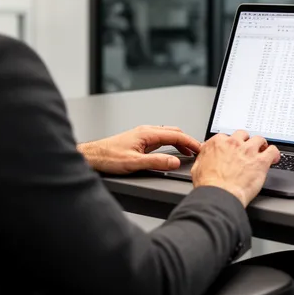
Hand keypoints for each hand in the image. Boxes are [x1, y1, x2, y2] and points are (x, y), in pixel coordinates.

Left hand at [78, 125, 200, 174]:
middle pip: (173, 132)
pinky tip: (171, 151)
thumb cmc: (108, 157)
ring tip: (188, 151)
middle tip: (197, 150)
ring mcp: (142, 135)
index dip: (190, 142)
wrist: (93, 156)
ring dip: (179, 142)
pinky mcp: (139, 141)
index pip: (175, 135)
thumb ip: (156, 162)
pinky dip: (170, 144)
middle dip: (187, 140)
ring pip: (167, 135)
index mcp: (146, 133)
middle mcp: (145, 131)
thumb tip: (174, 162)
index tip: (200, 148)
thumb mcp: (135, 163)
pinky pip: (160, 139)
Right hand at [191, 130, 279, 206]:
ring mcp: (248, 151)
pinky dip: (274, 154)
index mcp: (218, 143)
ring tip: (262, 152)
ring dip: (261, 145)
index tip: (233, 150)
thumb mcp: (197, 168)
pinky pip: (272, 151)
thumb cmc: (208, 185)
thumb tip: (204, 157)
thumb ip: (203, 158)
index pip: (227, 136)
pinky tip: (273, 158)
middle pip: (244, 135)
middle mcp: (233, 143)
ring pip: (259, 139)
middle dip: (246, 142)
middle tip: (247, 151)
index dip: (232, 145)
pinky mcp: (260, 161)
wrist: (219, 195)